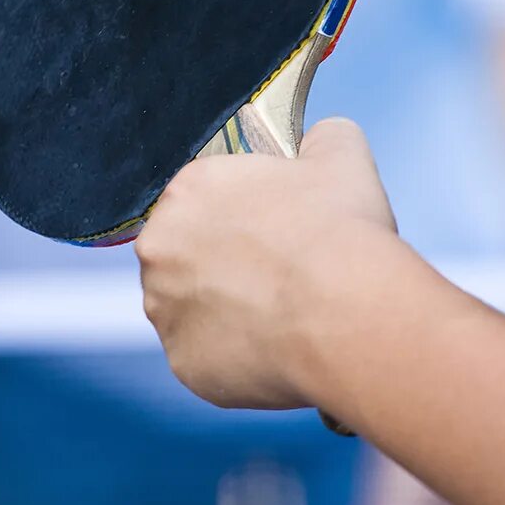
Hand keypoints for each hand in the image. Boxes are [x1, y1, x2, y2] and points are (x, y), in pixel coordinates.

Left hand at [138, 117, 398, 413]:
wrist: (346, 313)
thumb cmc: (341, 231)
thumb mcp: (341, 154)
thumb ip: (321, 138)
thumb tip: (319, 141)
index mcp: (188, 190)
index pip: (205, 202)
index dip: (244, 219)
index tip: (276, 235)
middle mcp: (159, 249)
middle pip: (188, 258)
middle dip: (227, 267)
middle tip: (281, 278)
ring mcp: (165, 312)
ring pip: (194, 312)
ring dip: (228, 314)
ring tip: (285, 317)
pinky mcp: (184, 365)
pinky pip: (209, 361)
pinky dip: (239, 359)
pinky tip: (280, 349)